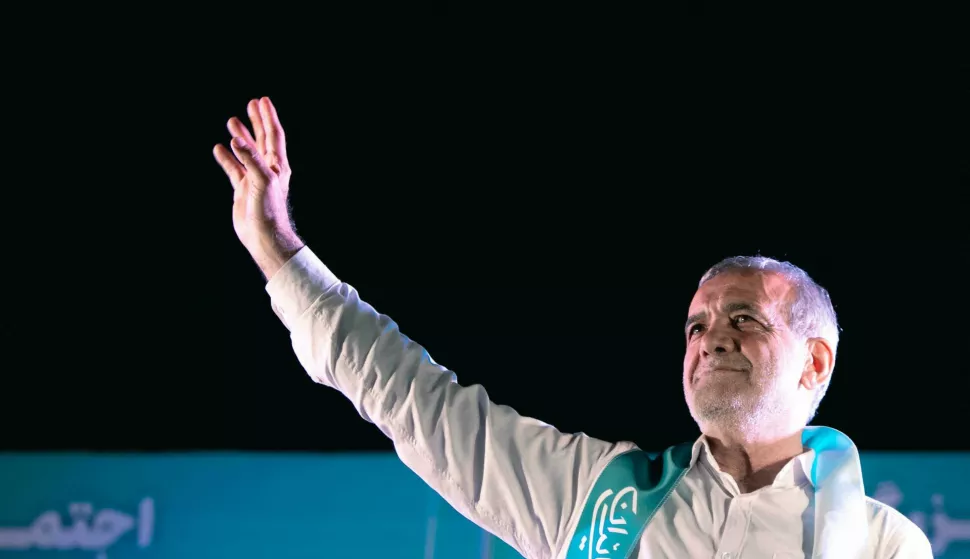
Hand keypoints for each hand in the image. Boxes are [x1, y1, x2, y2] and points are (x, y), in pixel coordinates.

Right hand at [214, 97, 302, 276]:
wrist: (263, 236)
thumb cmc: (269, 210)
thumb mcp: (262, 181)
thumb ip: (250, 159)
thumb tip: (236, 139)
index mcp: (276, 164)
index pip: (273, 135)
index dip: (268, 117)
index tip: (262, 100)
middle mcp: (266, 169)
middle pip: (262, 138)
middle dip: (256, 121)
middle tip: (251, 103)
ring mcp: (254, 178)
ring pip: (246, 152)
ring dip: (240, 136)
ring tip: (232, 120)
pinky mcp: (243, 189)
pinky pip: (233, 169)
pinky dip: (226, 158)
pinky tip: (219, 148)